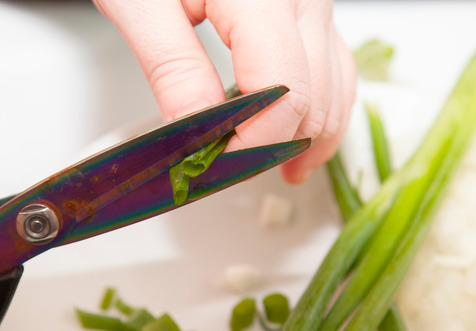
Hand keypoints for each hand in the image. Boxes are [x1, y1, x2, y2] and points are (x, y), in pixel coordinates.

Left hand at [93, 0, 355, 183]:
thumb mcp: (141, 3)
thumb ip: (173, 67)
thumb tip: (200, 132)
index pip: (283, 92)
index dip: (254, 142)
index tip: (216, 164)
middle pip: (314, 96)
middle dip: (275, 144)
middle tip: (230, 169)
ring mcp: (314, 0)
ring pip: (335, 86)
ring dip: (309, 135)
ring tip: (279, 168)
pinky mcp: (310, 9)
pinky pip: (334, 66)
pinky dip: (322, 106)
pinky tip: (304, 133)